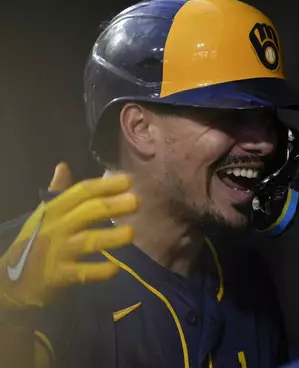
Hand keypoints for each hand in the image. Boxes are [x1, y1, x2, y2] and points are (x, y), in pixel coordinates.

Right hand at [0, 162, 138, 309]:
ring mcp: (56, 252)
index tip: (129, 181)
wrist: (12, 281)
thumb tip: (63, 165)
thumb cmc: (36, 242)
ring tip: (132, 233)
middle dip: (112, 205)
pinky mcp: (58, 276)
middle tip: (137, 201)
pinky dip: (100, 271)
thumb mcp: (44, 215)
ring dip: (111, 237)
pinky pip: (83, 272)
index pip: (82, 192)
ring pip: (87, 241)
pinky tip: (116, 268)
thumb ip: (58, 192)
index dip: (105, 185)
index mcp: (54, 209)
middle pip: (87, 212)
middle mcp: (56, 227)